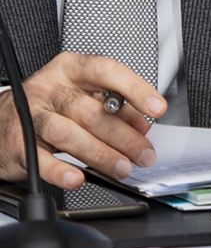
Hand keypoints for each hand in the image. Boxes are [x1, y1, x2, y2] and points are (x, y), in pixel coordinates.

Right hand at [0, 54, 165, 188]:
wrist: (1, 120)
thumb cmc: (49, 105)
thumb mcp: (81, 94)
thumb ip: (113, 106)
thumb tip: (142, 125)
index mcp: (71, 69)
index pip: (107, 71)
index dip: (136, 89)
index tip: (157, 108)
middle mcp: (49, 88)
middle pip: (92, 111)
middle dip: (124, 136)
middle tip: (143, 153)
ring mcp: (31, 115)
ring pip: (70, 135)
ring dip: (101, 155)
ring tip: (121, 167)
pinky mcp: (18, 143)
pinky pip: (41, 159)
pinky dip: (62, 171)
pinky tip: (78, 178)